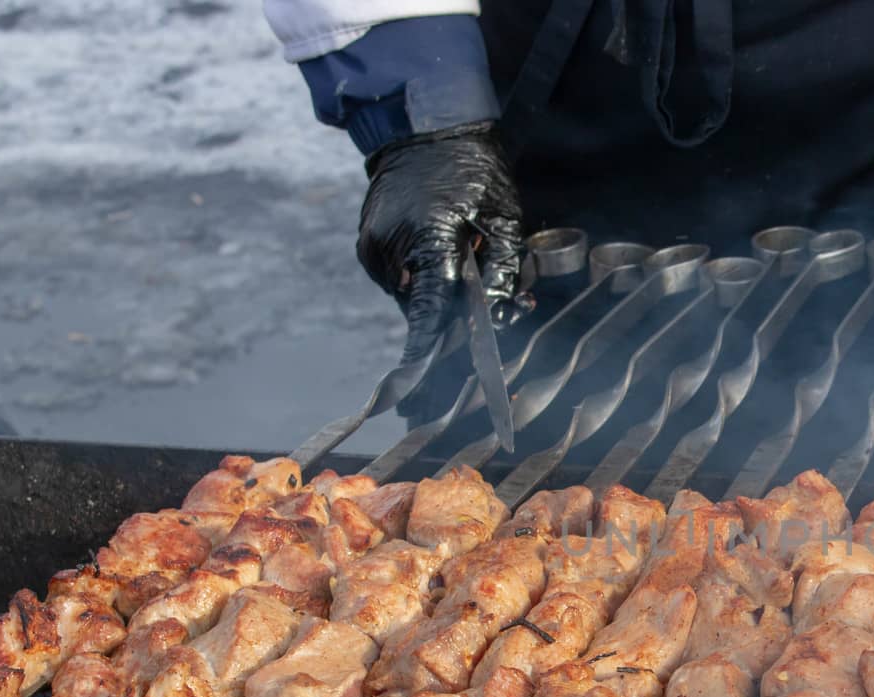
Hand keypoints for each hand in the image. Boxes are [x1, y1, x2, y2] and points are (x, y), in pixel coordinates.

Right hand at [357, 122, 526, 368]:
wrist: (424, 124)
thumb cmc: (474, 169)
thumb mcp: (503, 218)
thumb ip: (500, 272)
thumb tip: (497, 322)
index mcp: (426, 239)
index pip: (429, 315)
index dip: (431, 359)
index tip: (423, 395)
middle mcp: (391, 249)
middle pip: (426, 313)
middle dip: (459, 323)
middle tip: (504, 311)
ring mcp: (374, 248)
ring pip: (415, 299)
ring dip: (445, 298)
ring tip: (478, 262)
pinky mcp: (369, 246)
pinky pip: (404, 280)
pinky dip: (428, 278)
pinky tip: (451, 252)